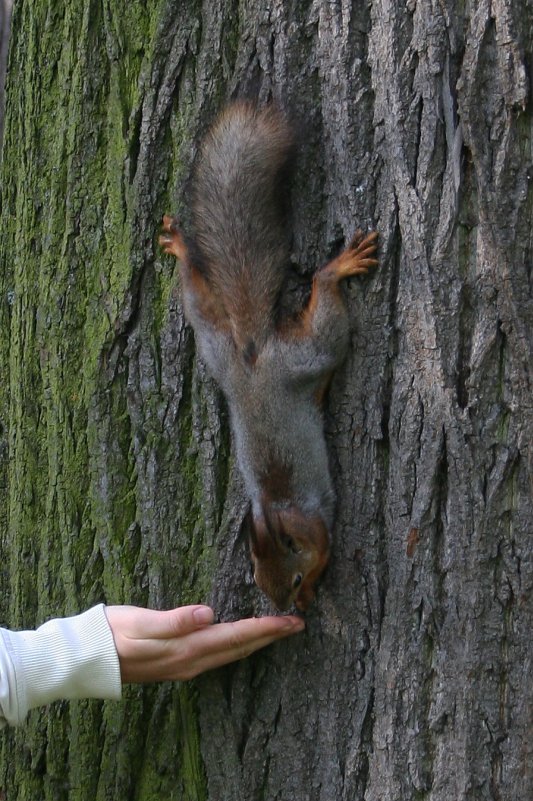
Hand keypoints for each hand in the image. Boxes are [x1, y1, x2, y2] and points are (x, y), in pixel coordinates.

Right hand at [105, 605, 304, 682]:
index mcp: (186, 649)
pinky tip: (241, 638)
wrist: (87, 659)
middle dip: (270, 636)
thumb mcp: (140, 622)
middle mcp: (191, 662)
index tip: (291, 621)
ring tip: (278, 630)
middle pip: (240, 648)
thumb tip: (208, 613)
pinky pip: (219, 656)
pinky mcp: (178, 664)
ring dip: (257, 641)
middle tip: (297, 624)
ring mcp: (185, 666)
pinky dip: (238, 645)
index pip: (236, 636)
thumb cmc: (112, 634)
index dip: (265, 628)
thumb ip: (175, 620)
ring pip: (231, 654)